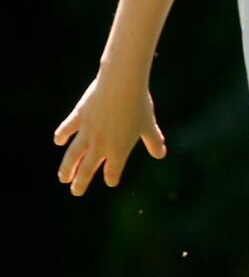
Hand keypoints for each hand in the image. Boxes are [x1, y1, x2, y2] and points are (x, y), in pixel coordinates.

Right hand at [54, 72, 166, 195]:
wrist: (122, 84)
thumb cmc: (138, 105)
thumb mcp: (148, 125)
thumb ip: (153, 141)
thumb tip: (161, 155)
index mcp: (119, 149)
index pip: (113, 171)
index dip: (112, 177)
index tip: (111, 180)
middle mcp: (100, 144)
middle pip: (87, 169)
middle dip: (81, 182)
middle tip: (76, 191)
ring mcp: (87, 132)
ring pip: (72, 156)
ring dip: (66, 168)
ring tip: (63, 178)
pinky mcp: (78, 117)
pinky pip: (66, 130)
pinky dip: (61, 136)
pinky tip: (59, 141)